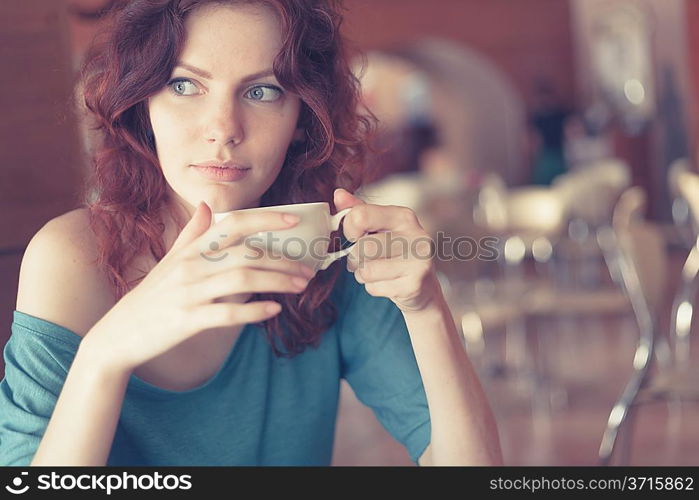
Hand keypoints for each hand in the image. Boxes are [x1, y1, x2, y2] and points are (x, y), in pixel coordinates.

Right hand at [86, 202, 315, 372]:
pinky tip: (273, 311)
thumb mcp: (169, 261)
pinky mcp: (187, 320)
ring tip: (301, 287)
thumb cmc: (149, 298)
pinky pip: (227, 313)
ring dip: (278, 282)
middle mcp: (190, 266)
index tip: (294, 223)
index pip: (234, 224)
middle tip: (308, 271)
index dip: (266, 220)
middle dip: (284, 260)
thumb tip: (208, 207)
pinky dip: (254, 311)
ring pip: (243, 280)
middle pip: (247, 253)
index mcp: (190, 250)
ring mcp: (188, 292)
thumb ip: (192, 234)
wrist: (117, 336)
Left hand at [334, 188, 442, 312]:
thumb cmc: (396, 253)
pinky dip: (374, 288)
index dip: (350, 229)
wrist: (423, 286)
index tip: (355, 236)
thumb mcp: (379, 228)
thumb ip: (359, 211)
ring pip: (367, 270)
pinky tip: (388, 283)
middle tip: (364, 260)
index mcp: (404, 216)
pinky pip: (375, 287)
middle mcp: (415, 236)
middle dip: (355, 258)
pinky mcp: (414, 284)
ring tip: (377, 272)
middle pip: (362, 247)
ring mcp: (418, 261)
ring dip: (363, 274)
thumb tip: (338, 194)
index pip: (361, 216)